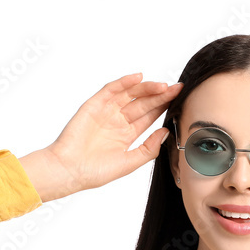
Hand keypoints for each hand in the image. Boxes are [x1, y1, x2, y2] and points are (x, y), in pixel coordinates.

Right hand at [46, 72, 182, 191]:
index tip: (179, 99)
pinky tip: (138, 78)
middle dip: (160, 95)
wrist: (70, 171)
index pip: (149, 116)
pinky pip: (111, 90)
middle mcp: (117, 121)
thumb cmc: (95, 172)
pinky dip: (124, 82)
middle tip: (176, 88)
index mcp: (126, 134)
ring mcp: (106, 112)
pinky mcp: (94, 105)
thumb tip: (165, 133)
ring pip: (130, 94)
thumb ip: (149, 148)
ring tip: (162, 85)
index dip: (164, 107)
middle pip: (143, 103)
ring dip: (146, 88)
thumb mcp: (130, 163)